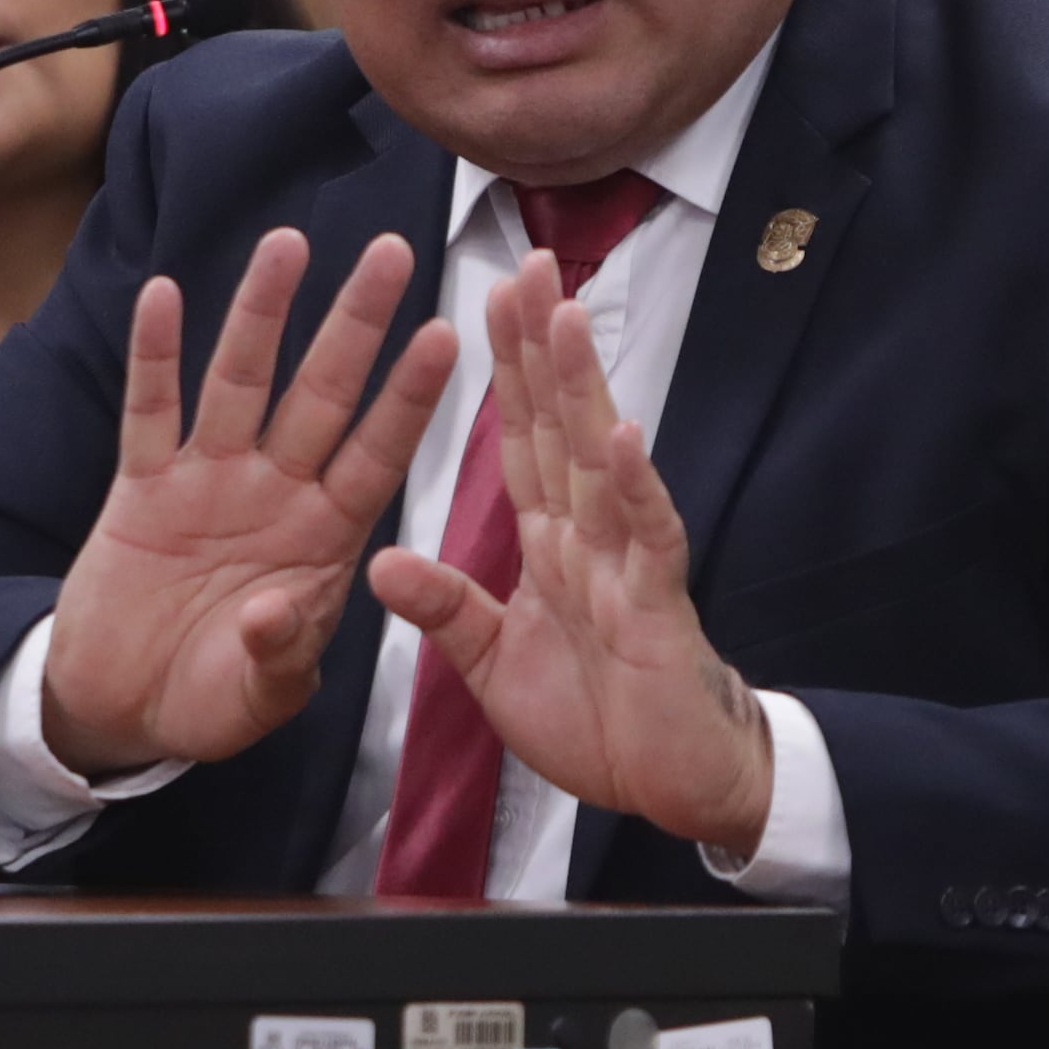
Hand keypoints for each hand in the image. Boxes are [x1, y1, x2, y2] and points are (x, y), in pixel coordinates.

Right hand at [40, 229, 459, 778]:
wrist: (123, 710)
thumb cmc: (210, 701)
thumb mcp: (258, 698)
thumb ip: (277, 658)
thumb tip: (275, 613)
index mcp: (324, 540)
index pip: (377, 453)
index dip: (410, 398)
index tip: (448, 335)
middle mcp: (274, 494)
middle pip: (321, 393)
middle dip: (357, 324)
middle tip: (396, 252)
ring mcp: (207, 483)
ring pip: (240, 381)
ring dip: (262, 312)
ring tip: (290, 242)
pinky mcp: (140, 489)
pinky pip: (149, 412)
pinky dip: (154, 355)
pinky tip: (164, 294)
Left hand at [367, 256, 778, 853]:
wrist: (669, 786)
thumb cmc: (596, 721)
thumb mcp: (489, 665)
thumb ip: (443, 610)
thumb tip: (378, 564)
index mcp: (551, 544)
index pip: (521, 440)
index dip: (504, 371)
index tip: (487, 297)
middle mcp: (589, 536)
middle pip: (559, 425)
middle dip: (541, 346)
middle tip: (529, 262)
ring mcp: (626, 563)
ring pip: (599, 459)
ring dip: (581, 388)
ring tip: (565, 316)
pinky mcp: (657, 605)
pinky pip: (643, 536)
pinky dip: (631, 486)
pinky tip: (618, 433)